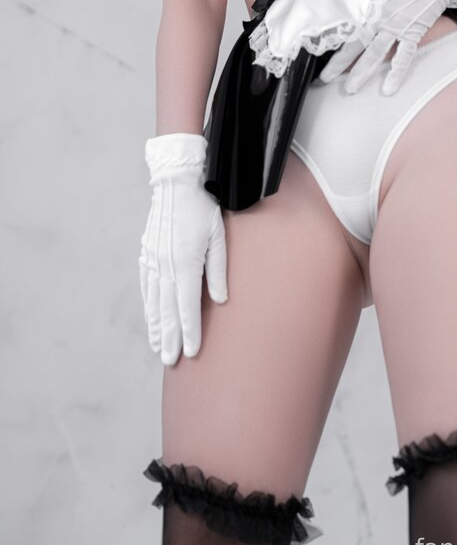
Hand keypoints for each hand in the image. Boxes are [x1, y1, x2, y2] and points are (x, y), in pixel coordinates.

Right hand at [139, 133, 227, 365]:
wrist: (175, 183)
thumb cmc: (203, 207)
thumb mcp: (219, 236)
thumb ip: (219, 270)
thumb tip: (221, 300)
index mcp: (186, 263)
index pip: (188, 306)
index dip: (190, 331)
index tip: (190, 352)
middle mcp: (166, 266)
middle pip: (168, 310)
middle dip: (170, 337)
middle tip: (171, 361)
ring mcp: (153, 260)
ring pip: (154, 301)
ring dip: (157, 326)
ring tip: (160, 347)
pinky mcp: (147, 254)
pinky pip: (147, 286)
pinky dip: (149, 305)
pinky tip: (151, 318)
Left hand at [318, 0, 456, 95]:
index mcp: (367, 2)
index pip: (343, 25)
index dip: (330, 39)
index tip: (316, 51)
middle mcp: (378, 17)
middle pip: (353, 44)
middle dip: (338, 63)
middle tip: (325, 78)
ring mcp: (395, 27)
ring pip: (374, 55)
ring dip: (361, 73)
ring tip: (350, 89)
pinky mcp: (412, 33)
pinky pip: (403, 58)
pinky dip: (396, 74)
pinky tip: (388, 89)